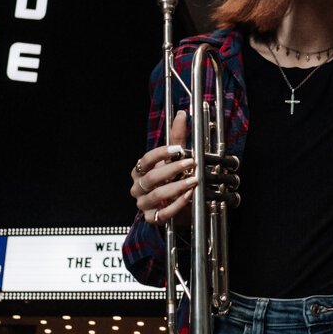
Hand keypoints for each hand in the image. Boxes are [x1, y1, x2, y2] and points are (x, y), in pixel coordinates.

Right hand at [130, 111, 195, 225]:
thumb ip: (177, 138)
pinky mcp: (152, 218)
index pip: (146, 160)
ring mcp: (144, 204)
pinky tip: (189, 196)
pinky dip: (177, 205)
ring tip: (194, 180)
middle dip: (172, 169)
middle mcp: (139, 187)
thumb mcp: (174, 158)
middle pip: (152, 178)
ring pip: (156, 195)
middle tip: (191, 163)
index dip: (161, 154)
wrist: (174, 206)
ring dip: (177, 187)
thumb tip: (182, 115)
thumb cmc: (171, 179)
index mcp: (140, 171)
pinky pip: (163, 213)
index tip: (179, 149)